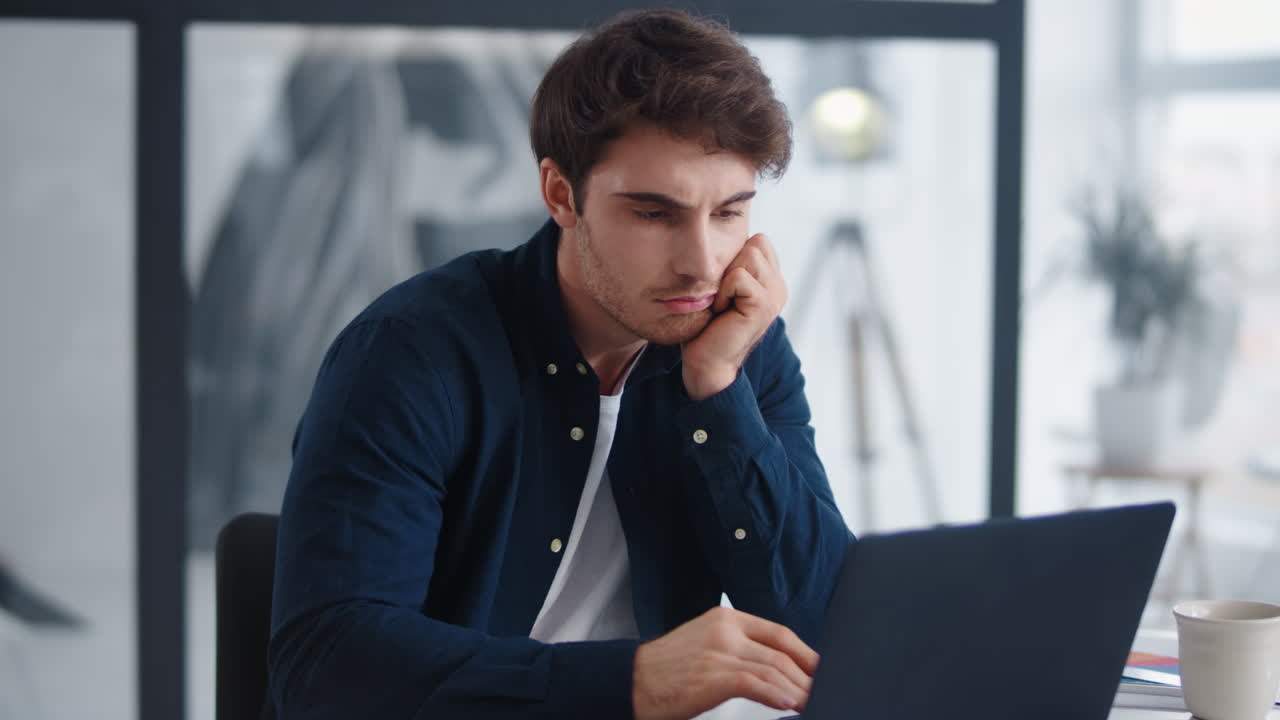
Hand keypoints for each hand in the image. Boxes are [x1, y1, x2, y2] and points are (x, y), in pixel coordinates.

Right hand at [631, 606, 817, 719]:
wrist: (631, 680)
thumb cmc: (667, 668)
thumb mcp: (706, 644)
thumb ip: (738, 648)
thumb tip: (776, 668)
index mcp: (725, 618)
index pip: (779, 633)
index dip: (806, 654)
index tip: (819, 671)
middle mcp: (725, 630)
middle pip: (781, 652)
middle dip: (806, 676)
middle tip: (820, 692)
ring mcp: (718, 652)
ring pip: (773, 668)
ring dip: (797, 690)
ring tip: (810, 703)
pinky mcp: (711, 676)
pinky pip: (755, 683)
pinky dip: (776, 695)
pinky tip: (788, 705)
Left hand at [681, 234, 786, 400]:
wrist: (707, 362)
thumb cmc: (707, 325)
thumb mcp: (722, 286)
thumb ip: (732, 262)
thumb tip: (721, 231)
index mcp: (771, 280)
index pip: (758, 240)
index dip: (735, 255)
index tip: (724, 286)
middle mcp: (778, 286)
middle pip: (755, 242)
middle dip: (731, 264)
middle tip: (723, 296)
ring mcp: (775, 295)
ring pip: (749, 254)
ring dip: (726, 277)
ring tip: (723, 302)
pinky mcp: (764, 305)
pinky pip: (739, 276)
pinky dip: (724, 291)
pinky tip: (722, 311)